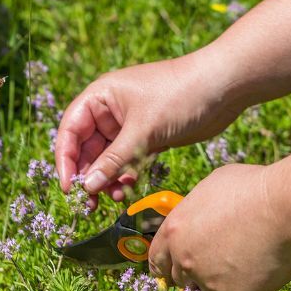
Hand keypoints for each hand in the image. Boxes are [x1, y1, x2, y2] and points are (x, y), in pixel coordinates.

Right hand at [53, 50, 243, 202]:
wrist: (225, 86)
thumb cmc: (180, 94)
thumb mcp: (143, 130)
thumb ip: (113, 160)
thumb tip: (87, 187)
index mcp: (100, 97)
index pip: (70, 130)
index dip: (65, 159)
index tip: (68, 187)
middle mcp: (110, 111)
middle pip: (86, 148)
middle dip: (88, 175)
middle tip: (88, 203)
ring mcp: (129, 125)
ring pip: (107, 158)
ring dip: (107, 179)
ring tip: (115, 197)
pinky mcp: (148, 137)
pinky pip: (127, 161)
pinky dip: (125, 175)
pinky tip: (128, 189)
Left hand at [147, 164, 290, 290]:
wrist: (287, 207)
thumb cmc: (252, 189)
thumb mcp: (210, 187)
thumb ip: (195, 210)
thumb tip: (198, 217)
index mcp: (174, 231)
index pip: (157, 259)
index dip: (166, 265)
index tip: (174, 269)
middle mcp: (186, 259)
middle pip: (183, 280)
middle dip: (198, 275)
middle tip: (222, 263)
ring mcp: (210, 282)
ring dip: (226, 285)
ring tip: (251, 260)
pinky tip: (262, 279)